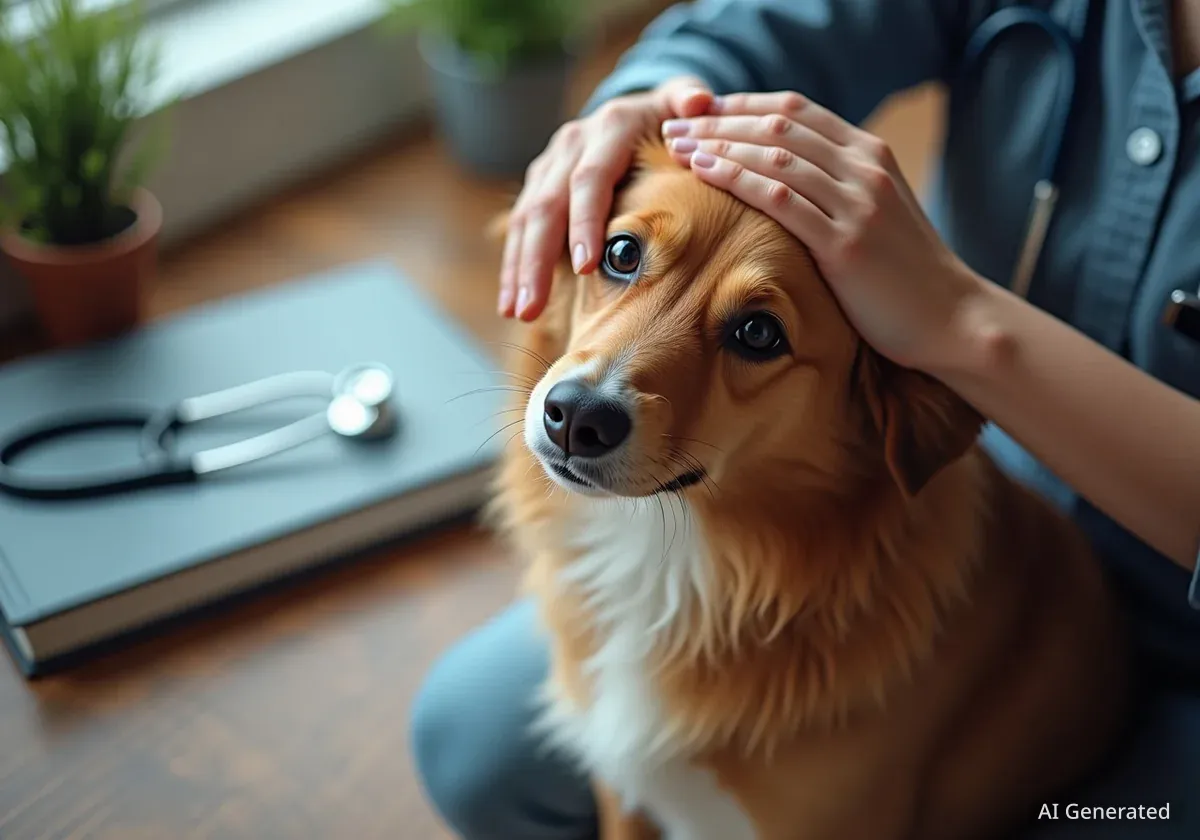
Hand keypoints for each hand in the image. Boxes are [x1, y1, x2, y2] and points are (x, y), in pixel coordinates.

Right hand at [500, 77, 714, 320]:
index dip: (584, 222)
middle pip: (546, 205)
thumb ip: (691, 101)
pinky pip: (519, 228)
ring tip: (518, 311)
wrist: (639, 110)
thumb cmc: (672, 120)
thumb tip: (700, 102)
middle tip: (533, 306)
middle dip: (537, 260)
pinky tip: (510, 304)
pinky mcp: (538, 183)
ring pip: (525, 220)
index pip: (590, 179)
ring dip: (519, 269)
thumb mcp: (684, 102)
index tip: (584, 267)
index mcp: (609, 127)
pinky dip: (514, 266)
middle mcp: (572, 143)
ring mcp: (550, 164)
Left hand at [661, 92, 982, 370]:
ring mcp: (857, 202)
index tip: (700, 110)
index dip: (742, 105)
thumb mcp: (875, 214)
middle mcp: (864, 167)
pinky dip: (737, 178)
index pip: (795, 109)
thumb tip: (783, 178)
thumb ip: (836, 188)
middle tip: (673, 123)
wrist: (951, 318)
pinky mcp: (845, 242)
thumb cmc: (904, 274)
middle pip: (777, 123)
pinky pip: (780, 198)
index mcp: (869, 154)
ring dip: (718, 144)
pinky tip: (704, 173)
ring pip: (774, 154)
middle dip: (718, 120)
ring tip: (677, 145)